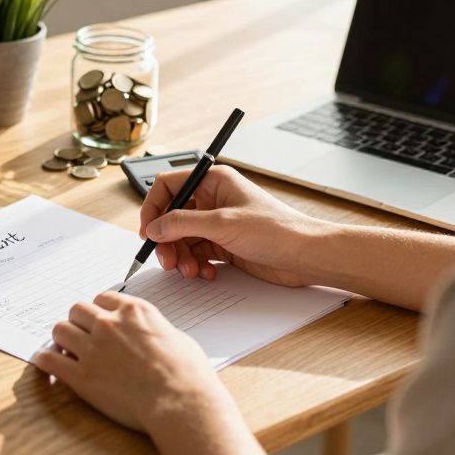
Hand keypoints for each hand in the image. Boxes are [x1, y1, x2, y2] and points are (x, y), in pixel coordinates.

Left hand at [35, 291, 218, 431]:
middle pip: (76, 310)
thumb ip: (155, 331)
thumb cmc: (188, 375)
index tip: (98, 322)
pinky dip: (45, 361)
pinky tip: (48, 365)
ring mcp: (93, 348)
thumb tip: (151, 335)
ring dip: (62, 340)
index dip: (98, 312)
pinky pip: (48, 360)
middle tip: (81, 338)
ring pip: (59, 330)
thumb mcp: (178, 338)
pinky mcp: (81, 376)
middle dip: (78, 323)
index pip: (101, 299)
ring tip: (66, 352)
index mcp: (134, 311)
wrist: (181, 402)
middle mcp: (109, 324)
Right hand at [139, 165, 327, 286]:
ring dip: (182, 256)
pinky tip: (206, 273)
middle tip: (168, 261)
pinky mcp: (225, 244)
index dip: (153, 208)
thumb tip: (154, 227)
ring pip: (183, 238)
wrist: (306, 256)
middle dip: (167, 240)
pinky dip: (196, 265)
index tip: (148, 231)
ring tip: (191, 271)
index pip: (169, 186)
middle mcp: (213, 199)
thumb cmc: (276, 229)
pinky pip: (197, 253)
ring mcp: (218, 223)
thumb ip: (182, 224)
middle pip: (172, 216)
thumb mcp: (223, 224)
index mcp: (213, 181)